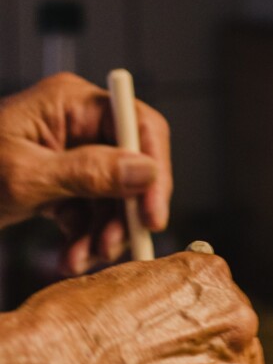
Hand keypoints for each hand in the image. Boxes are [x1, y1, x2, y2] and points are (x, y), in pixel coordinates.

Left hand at [0, 72, 171, 274]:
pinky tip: (71, 258)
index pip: (138, 125)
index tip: (153, 216)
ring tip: (82, 260)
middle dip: (125, 212)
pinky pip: (92, 211)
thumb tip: (147, 171)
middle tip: (115, 248)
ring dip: (104, 233)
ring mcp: (70, 154)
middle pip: (132, 166)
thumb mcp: (27, 176)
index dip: (155, 171)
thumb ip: (90, 173)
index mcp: (71, 103)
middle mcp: (77, 124)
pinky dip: (86, 237)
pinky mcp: (62, 183)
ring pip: (114, 196)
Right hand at [9, 252, 262, 363]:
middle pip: (237, 346)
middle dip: (208, 359)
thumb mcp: (119, 283)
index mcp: (211, 282)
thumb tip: (163, 305)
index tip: (181, 336)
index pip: (224, 300)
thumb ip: (161, 292)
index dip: (198, 322)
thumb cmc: (69, 332)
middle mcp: (234, 328)